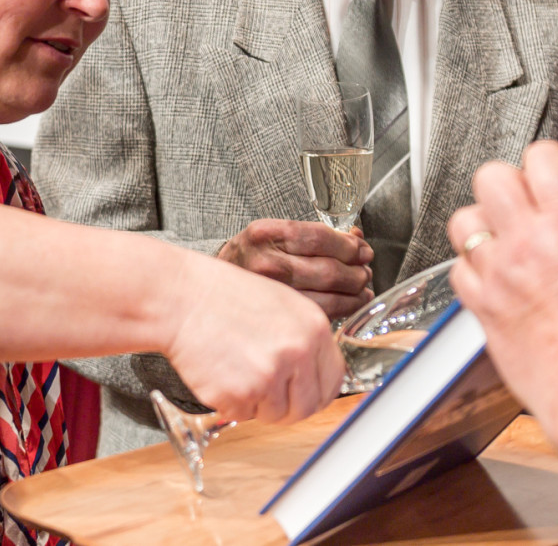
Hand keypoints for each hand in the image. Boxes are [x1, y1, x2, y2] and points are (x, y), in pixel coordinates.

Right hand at [165, 253, 345, 423]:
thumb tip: (315, 375)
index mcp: (314, 328)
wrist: (182, 298)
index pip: (333, 381)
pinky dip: (231, 403)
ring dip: (257, 404)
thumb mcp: (282, 305)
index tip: (302, 393)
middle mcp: (299, 352)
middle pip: (307, 407)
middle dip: (287, 406)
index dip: (316, 391)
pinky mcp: (242, 394)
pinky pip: (244, 416)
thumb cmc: (224, 297)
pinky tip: (221, 372)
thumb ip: (304, 340)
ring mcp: (271, 375)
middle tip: (265, 390)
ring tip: (237, 369)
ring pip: (276, 415)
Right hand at [218, 218, 373, 317]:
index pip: (320, 237)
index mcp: (264, 235)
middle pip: (328, 270)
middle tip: (364, 273)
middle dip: (356, 273)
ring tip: (361, 291)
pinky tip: (347, 307)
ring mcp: (267, 297)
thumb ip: (311, 237)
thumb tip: (356, 239)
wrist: (193, 295)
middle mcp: (264, 263)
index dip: (348, 245)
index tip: (361, 250)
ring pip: (327, 299)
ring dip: (353, 295)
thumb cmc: (239, 266)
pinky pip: (317, 319)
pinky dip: (340, 313)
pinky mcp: (271, 323)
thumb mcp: (268, 237)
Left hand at [447, 141, 557, 433]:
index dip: (549, 163)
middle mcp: (527, 242)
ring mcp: (498, 272)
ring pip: (465, 219)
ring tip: (506, 241)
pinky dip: (472, 269)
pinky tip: (495, 278)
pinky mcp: (480, 305)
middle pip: (492, 177)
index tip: (556, 178)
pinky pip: (458, 269)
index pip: (542, 157)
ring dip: (483, 225)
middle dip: (509, 185)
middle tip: (527, 207)